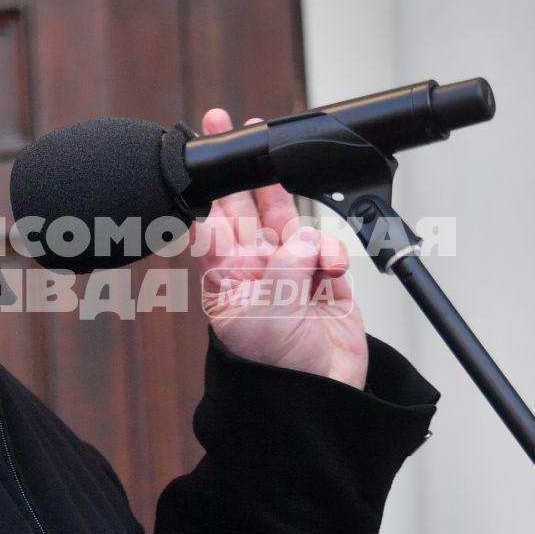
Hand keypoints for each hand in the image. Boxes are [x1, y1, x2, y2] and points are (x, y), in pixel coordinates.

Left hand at [191, 109, 367, 388]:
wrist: (317, 403)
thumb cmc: (270, 369)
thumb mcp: (258, 313)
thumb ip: (279, 267)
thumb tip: (302, 237)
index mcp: (224, 276)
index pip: (212, 221)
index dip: (209, 185)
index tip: (204, 147)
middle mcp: (255, 270)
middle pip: (248, 208)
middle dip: (247, 172)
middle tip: (243, 130)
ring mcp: (291, 273)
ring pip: (292, 223)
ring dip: (298, 221)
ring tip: (304, 251)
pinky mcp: (326, 280)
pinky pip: (327, 248)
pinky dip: (330, 253)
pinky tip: (328, 271)